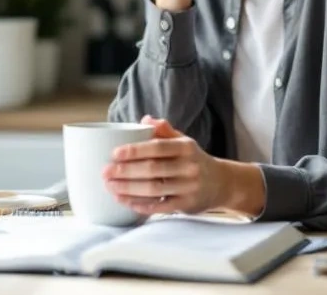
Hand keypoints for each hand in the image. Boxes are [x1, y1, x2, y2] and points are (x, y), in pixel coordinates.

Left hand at [103, 116, 230, 215]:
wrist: (221, 183)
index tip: (114, 154)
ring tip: (110, 187)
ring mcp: (189, 187)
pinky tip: (125, 202)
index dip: (134, 151)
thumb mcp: (184, 141)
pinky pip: (160, 206)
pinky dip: (141, 205)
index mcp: (186, 147)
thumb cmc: (194, 159)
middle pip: (152, 170)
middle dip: (126, 171)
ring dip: (129, 189)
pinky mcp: (186, 205)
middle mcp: (189, 167)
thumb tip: (145, 119)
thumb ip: (164, 131)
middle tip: (105, 172)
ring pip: (154, 189)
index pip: (157, 147)